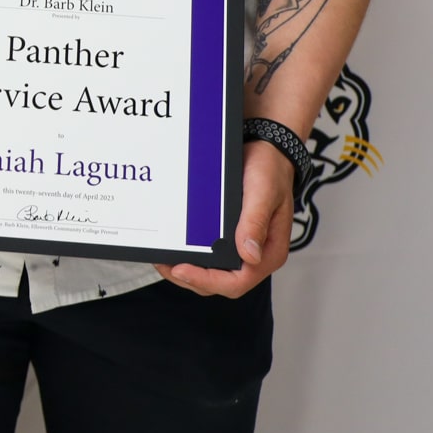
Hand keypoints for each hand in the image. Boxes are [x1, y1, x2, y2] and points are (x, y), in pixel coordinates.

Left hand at [153, 140, 293, 297]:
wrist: (267, 150)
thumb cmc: (270, 169)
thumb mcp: (263, 191)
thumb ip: (255, 221)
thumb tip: (249, 255)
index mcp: (268, 251)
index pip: (237, 281)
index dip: (207, 280)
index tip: (181, 269)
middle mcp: (254, 255)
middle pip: (220, 282)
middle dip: (190, 278)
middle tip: (163, 263)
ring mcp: (240, 247)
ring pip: (212, 272)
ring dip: (187, 270)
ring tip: (163, 258)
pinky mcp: (228, 237)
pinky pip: (209, 255)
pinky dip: (191, 254)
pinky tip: (174, 245)